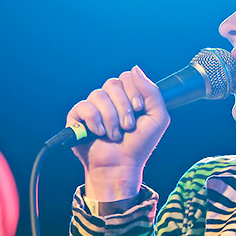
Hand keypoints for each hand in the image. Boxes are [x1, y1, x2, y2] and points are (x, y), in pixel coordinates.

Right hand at [65, 66, 168, 200]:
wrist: (121, 166)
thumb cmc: (139, 145)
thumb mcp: (157, 118)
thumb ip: (152, 92)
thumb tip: (135, 69)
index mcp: (127, 96)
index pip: (127, 77)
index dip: (134, 92)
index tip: (139, 110)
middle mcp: (109, 100)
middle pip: (112, 84)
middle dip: (123, 107)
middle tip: (128, 126)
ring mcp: (92, 107)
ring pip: (98, 95)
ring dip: (111, 118)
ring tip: (114, 135)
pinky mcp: (77, 117)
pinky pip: (84, 107)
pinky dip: (94, 121)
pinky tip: (99, 133)